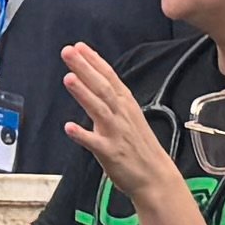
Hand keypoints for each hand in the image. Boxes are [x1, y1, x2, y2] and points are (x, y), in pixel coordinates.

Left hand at [67, 53, 185, 204]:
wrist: (155, 177)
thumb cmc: (139, 146)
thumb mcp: (129, 115)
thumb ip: (111, 99)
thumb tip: (93, 81)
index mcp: (125, 104)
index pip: (109, 77)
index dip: (94, 61)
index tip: (79, 46)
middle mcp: (121, 115)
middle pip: (102, 87)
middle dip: (85, 68)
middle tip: (68, 52)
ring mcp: (116, 133)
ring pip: (99, 110)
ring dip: (84, 94)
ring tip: (68, 78)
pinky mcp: (111, 153)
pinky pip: (95, 143)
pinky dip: (82, 135)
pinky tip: (69, 127)